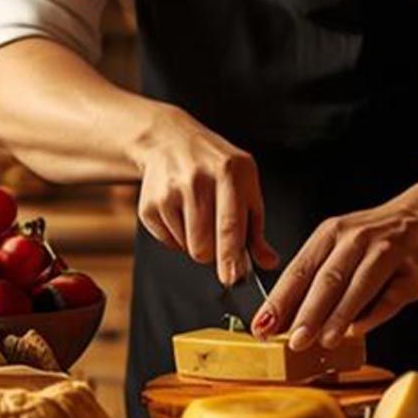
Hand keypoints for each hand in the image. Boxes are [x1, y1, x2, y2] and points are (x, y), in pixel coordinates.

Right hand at [133, 105, 278, 284]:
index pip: (229, 224)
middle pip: (203, 245)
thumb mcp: (245, 185)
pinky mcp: (148, 204)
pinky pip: (167, 241)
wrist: (169, 140)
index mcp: (228, 172)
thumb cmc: (215, 166)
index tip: (232, 277)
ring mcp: (169, 191)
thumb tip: (268, 261)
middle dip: (213, 252)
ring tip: (197, 217)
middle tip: (217, 236)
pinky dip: (176, 235)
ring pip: (186, 247)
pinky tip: (179, 212)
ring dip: (195, 242)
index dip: (231, 255)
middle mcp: (196, 179)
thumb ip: (256, 227)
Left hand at [253, 198, 417, 349]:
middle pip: (327, 279)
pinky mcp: (413, 272)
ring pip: (358, 287)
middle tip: (293, 340)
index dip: (280, 299)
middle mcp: (355, 240)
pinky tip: (357, 330)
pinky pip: (390, 297)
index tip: (264, 324)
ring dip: (338, 316)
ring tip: (323, 340)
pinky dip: (373, 315)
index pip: (299, 270)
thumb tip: (284, 318)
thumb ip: (313, 278)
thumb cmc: (370, 240)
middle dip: (308, 313)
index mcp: (329, 234)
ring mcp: (385, 253)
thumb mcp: (336, 246)